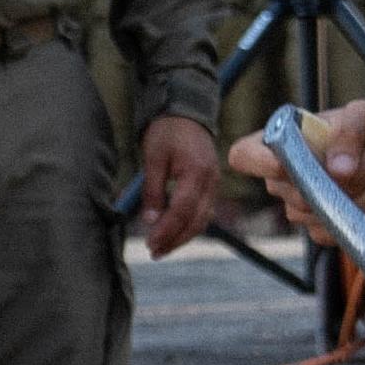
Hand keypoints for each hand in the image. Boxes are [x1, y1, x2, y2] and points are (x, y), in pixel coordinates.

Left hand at [134, 114, 219, 254]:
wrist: (187, 111)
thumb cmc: (168, 131)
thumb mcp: (153, 157)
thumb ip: (152, 190)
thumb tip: (149, 220)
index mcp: (197, 172)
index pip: (182, 211)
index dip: (166, 230)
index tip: (151, 243)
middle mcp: (211, 182)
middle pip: (196, 221)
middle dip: (175, 240)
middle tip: (154, 252)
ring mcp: (214, 184)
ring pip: (202, 220)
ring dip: (182, 237)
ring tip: (162, 248)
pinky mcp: (211, 186)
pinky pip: (203, 212)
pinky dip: (189, 226)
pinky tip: (173, 233)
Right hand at [227, 97, 364, 245]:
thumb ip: (350, 132)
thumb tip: (338, 171)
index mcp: (284, 145)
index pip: (246, 155)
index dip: (260, 162)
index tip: (286, 162)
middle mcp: (290, 183)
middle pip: (305, 197)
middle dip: (355, 178)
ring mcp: (314, 213)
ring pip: (340, 218)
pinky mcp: (342, 233)